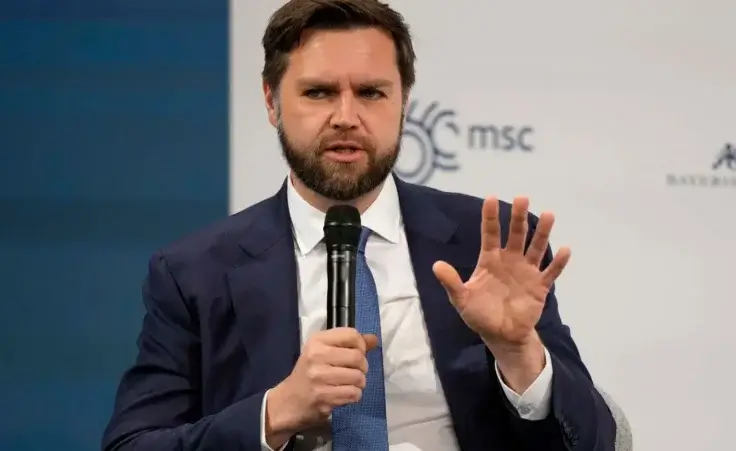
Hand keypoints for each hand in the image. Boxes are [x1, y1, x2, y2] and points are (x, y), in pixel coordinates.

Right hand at [265, 328, 377, 445]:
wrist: (289, 401)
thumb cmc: (309, 373)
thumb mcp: (324, 351)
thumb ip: (349, 344)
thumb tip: (374, 339)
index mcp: (317, 341)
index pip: (352, 335)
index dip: (361, 345)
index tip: (355, 353)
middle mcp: (317, 356)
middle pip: (358, 357)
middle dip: (362, 367)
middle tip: (354, 371)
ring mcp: (319, 377)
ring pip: (358, 377)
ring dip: (359, 383)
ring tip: (348, 384)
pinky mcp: (323, 396)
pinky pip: (353, 394)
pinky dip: (354, 395)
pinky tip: (344, 394)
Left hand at [432, 196, 569, 348]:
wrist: (501, 335)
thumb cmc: (480, 314)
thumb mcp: (462, 299)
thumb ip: (451, 282)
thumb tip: (436, 265)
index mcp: (490, 261)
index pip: (490, 235)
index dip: (491, 218)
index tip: (491, 198)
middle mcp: (510, 261)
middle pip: (516, 235)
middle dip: (518, 217)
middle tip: (522, 198)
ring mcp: (526, 272)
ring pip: (536, 248)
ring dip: (542, 232)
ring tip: (549, 214)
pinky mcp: (539, 286)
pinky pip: (550, 272)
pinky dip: (557, 262)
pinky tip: (565, 249)